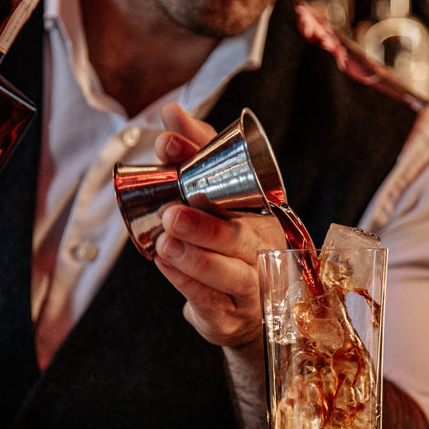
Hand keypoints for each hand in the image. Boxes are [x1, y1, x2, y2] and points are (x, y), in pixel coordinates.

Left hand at [152, 103, 285, 347]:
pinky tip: (165, 264)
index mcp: (263, 214)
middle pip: (239, 237)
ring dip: (195, 256)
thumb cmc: (228, 247)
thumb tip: (172, 112)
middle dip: (205, 225)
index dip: (201, 160)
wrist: (245, 312)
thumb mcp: (216, 198)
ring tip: (165, 243)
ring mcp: (252, 286)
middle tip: (173, 213)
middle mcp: (263, 249)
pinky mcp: (230, 315)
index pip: (238, 181)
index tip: (168, 144)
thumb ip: (196, 155)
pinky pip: (210, 299)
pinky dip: (186, 281)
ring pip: (228, 273)